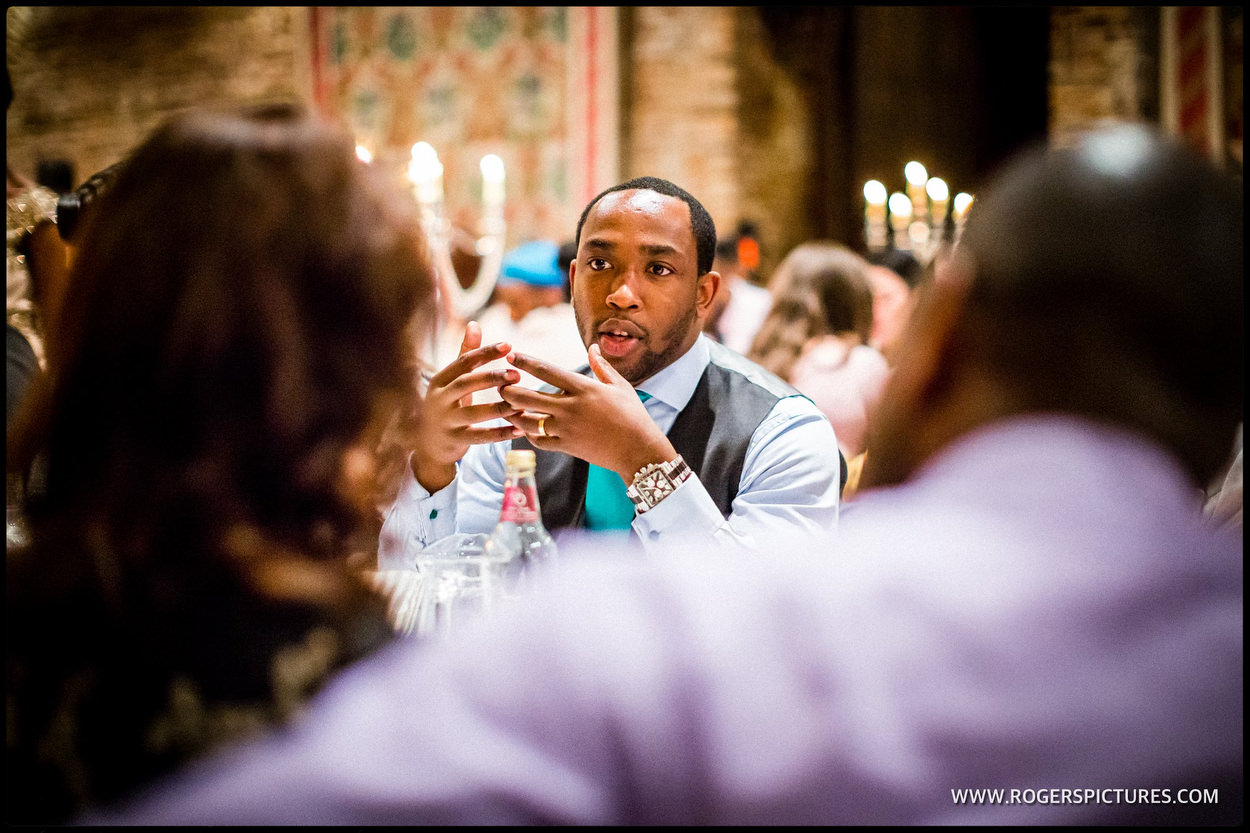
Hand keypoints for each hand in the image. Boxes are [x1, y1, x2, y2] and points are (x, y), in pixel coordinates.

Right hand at [411, 321, 523, 491]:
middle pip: (466, 384)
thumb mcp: (451, 380)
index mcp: (440, 380)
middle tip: (517, 375)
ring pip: (474, 413)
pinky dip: (501, 434)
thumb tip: (475, 323)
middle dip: (492, 378)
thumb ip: (465, 354)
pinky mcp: (454, 441)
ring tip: (521, 404)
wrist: (427, 444)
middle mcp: (439, 399)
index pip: (463, 362)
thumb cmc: (446, 404)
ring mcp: (446, 421)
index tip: (509, 345)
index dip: (485, 353)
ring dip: (500, 408)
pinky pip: (480, 437)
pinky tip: (520, 429)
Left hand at [499, 344, 676, 480]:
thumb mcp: (620, 386)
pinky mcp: (566, 446)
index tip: (510, 355)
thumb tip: (593, 347)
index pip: (547, 371)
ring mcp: (566, 429)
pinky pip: (538, 440)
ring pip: (528, 420)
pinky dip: (528, 433)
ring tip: (503, 406)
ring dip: (512, 413)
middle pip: (528, 396)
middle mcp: (571, 407)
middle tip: (498, 383)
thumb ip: (602, 366)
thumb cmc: (633, 415)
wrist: (638, 450)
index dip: (525, 362)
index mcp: (584, 388)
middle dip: (509, 389)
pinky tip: (523, 427)